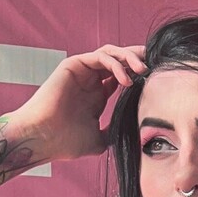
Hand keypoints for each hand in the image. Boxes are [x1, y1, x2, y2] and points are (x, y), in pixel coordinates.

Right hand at [18, 43, 147, 161]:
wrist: (42, 139)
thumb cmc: (65, 143)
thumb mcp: (99, 141)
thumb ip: (113, 133)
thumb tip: (132, 135)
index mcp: (96, 96)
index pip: (121, 76)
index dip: (138, 76)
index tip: (155, 81)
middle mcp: (89, 81)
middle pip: (118, 60)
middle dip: (137, 60)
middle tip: (154, 67)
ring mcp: (81, 72)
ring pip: (111, 53)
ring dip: (129, 58)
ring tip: (142, 71)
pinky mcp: (73, 65)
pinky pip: (100, 56)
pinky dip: (115, 64)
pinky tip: (125, 79)